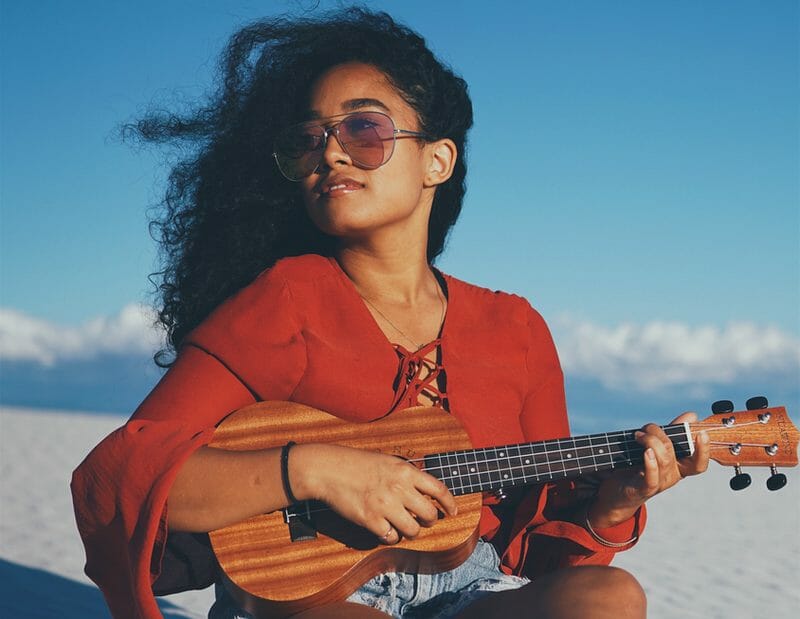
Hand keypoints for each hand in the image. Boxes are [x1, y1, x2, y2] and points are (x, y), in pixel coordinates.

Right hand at [290, 443, 456, 543]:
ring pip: (413, 530)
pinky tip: (385, 529)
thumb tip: (425, 487)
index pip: (439, 489)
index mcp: (405, 471)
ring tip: (403, 526)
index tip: (453, 512)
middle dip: (430, 521)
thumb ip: (406, 474)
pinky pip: (391, 537)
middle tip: (423, 521)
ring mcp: (385, 505)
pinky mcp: (370, 520)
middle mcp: (399, 488)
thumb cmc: (356, 463)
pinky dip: (391, 536)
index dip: (450, 503)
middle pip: (430, 515)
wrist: (328, 469)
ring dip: (411, 531)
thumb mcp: (387, 461)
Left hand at [588, 412, 709, 527]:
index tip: (702, 433)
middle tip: (646, 428)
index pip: (699, 463)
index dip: (704, 450)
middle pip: (675, 452)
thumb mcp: (656, 447)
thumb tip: (692, 416)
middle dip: (659, 433)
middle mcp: (672, 476)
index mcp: (679, 467)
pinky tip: (646, 452)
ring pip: (664, 459)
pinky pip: (652, 478)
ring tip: (637, 435)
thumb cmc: (638, 466)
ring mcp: (659, 483)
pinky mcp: (643, 489)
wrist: (618, 491)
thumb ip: (674, 432)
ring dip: (650, 441)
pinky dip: (650, 463)